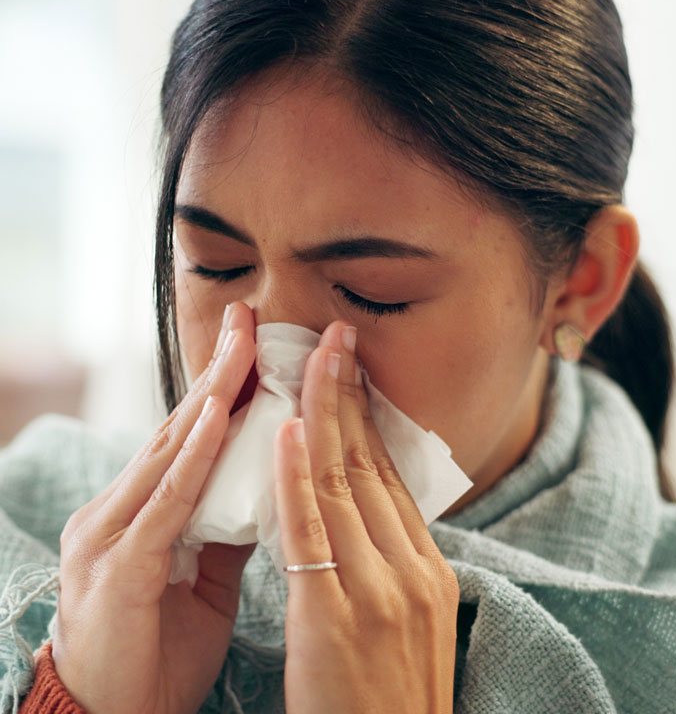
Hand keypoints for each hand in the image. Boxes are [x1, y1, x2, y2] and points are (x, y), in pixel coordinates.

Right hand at [52, 302, 257, 713]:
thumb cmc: (157, 649)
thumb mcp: (205, 575)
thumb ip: (229, 522)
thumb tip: (272, 477)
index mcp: (145, 510)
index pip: (192, 436)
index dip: (225, 387)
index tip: (257, 340)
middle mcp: (120, 509)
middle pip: (181, 427)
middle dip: (219, 370)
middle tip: (249, 317)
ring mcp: (112, 534)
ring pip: (171, 451)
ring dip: (212, 394)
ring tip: (243, 345)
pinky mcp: (119, 568)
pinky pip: (164, 502)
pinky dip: (193, 455)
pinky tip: (216, 414)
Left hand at [274, 321, 459, 713]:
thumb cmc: (389, 696)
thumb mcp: (409, 621)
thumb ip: (389, 561)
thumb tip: (363, 507)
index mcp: (429, 568)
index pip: (391, 476)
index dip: (368, 418)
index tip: (350, 371)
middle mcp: (412, 568)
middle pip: (372, 464)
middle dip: (350, 395)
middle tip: (336, 337)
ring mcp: (379, 590)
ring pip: (344, 483)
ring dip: (324, 415)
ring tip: (311, 358)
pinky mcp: (336, 617)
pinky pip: (314, 530)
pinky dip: (299, 474)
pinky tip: (289, 428)